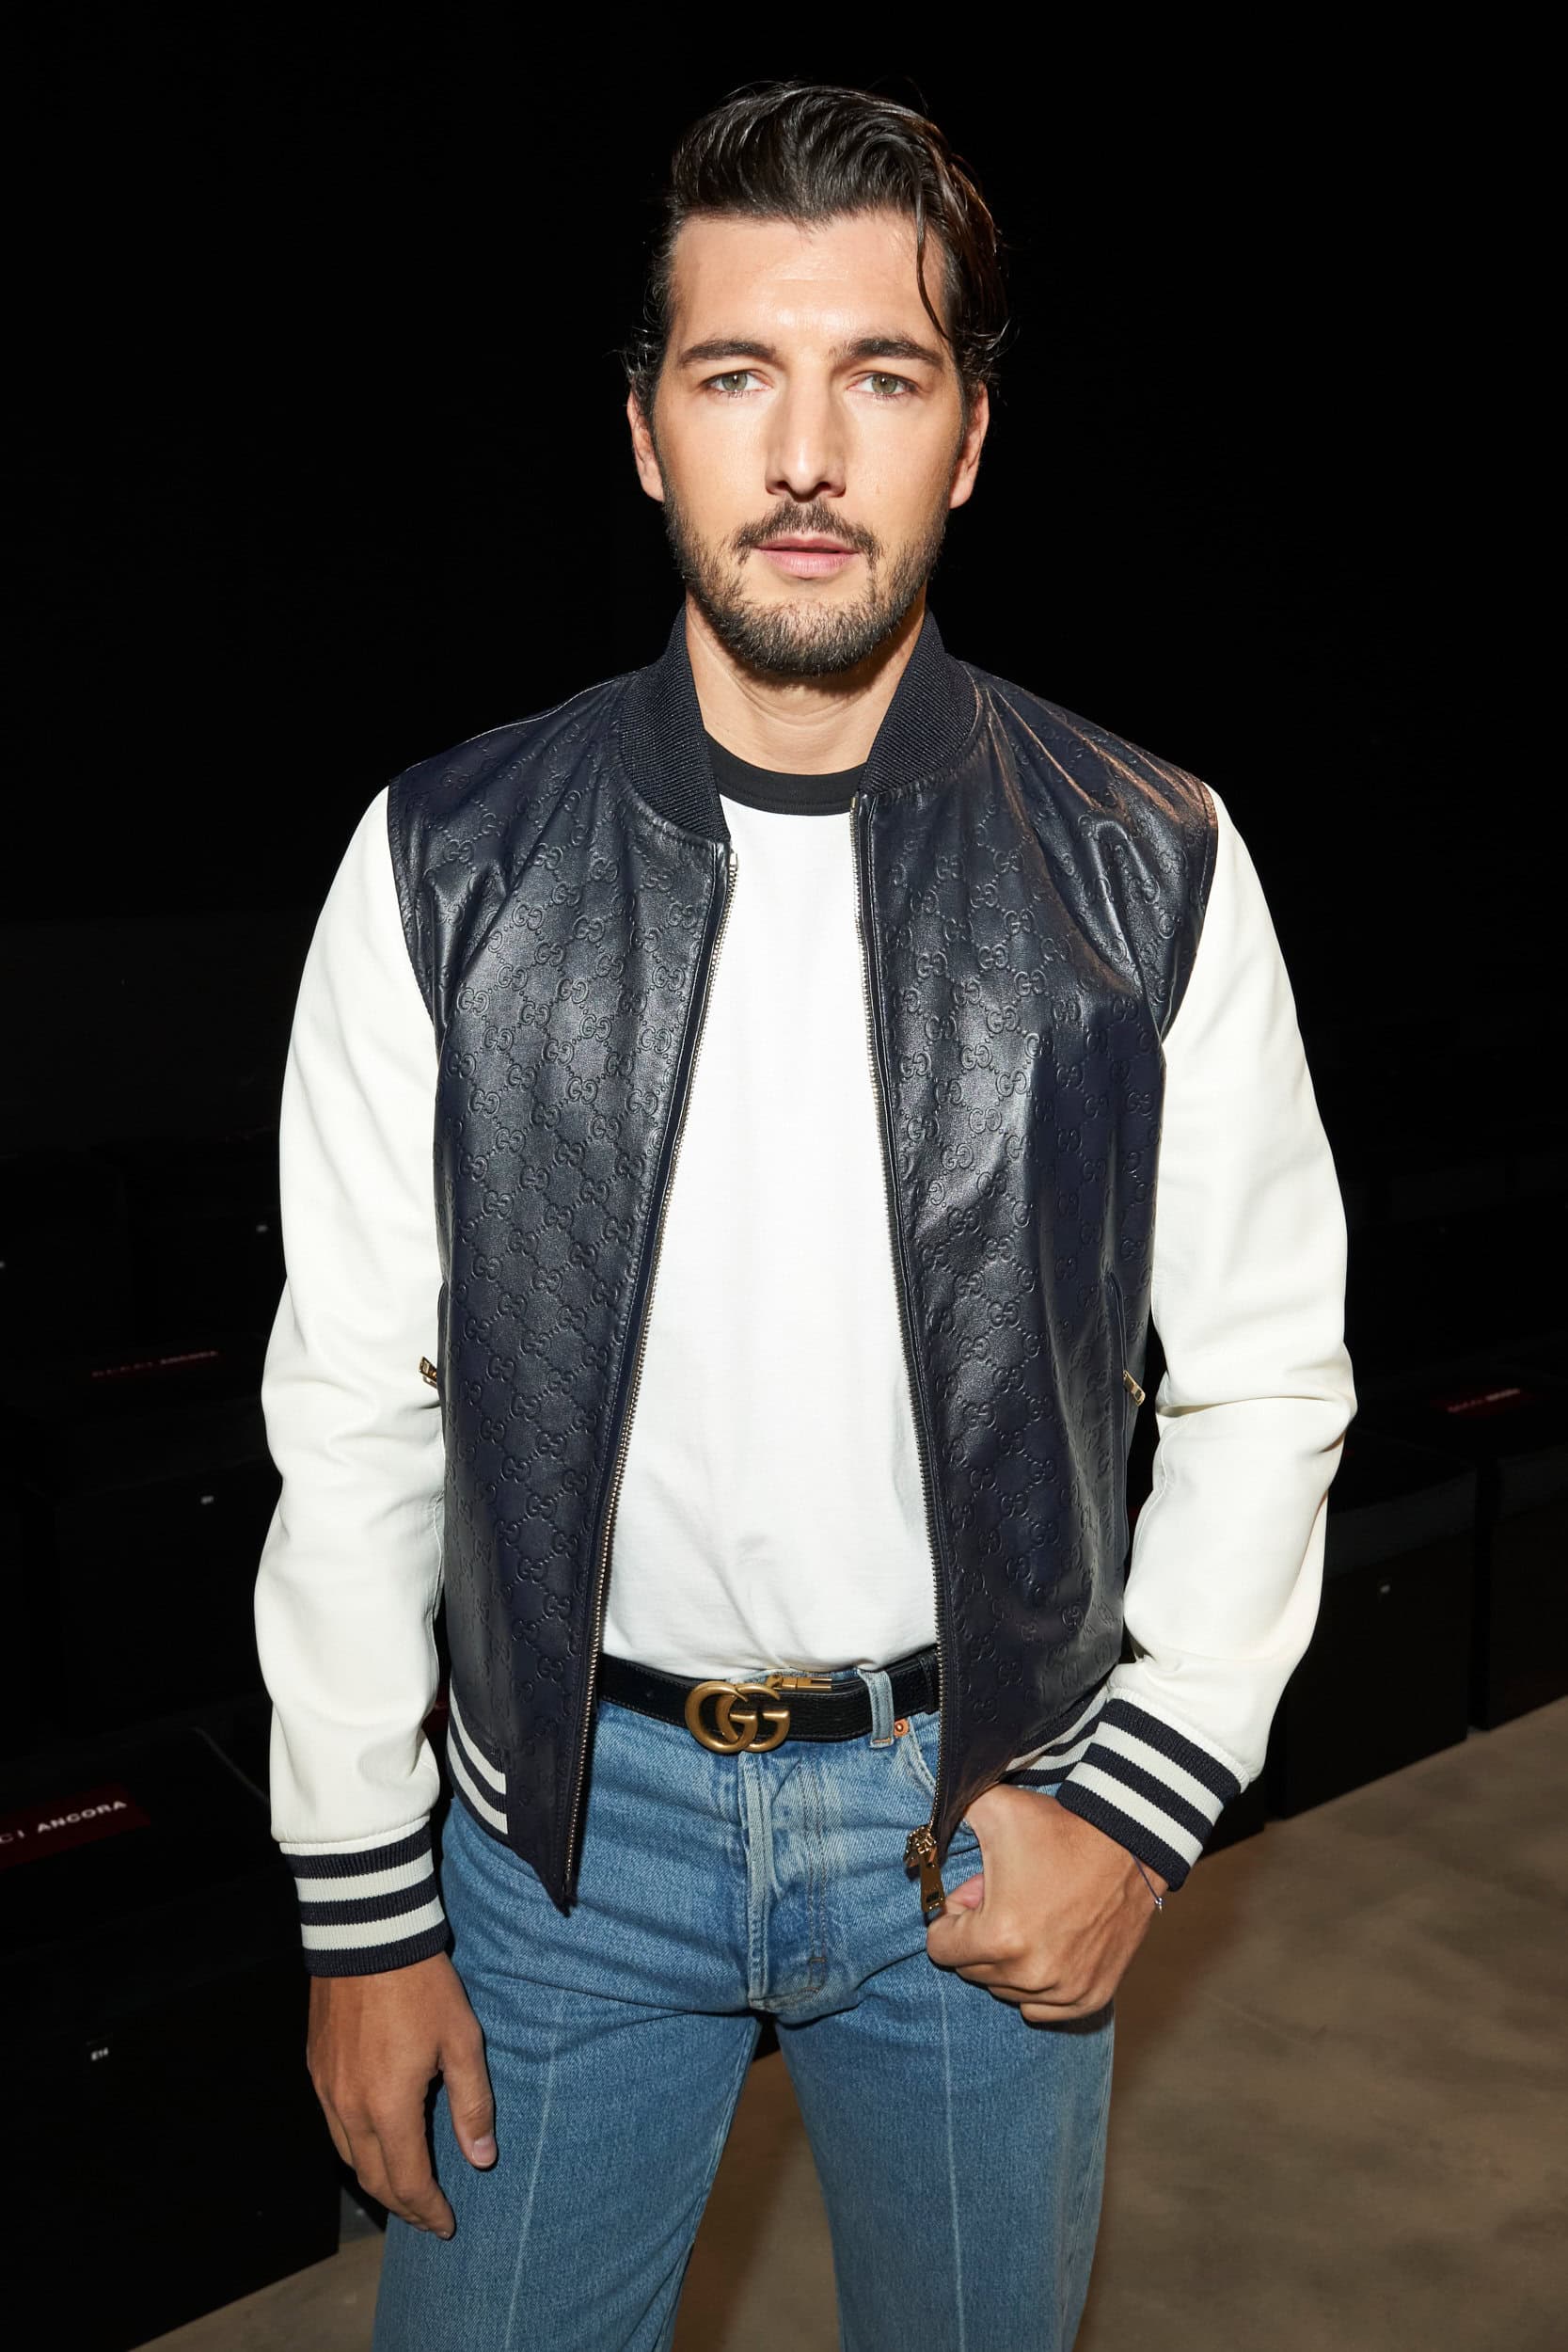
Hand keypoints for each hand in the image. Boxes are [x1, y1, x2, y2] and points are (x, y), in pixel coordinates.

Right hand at [307, 1951, 496, 2235]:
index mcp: (388, 2107)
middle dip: (403, 2205)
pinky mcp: (316, 2068)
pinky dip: (357, 2146)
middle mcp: (349, 2108)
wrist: (367, 1934)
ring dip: (377, 2178)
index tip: (446, 2225)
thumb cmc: (421, 1986)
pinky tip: (376, 2140)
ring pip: (348, 2155)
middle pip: (372, 2178)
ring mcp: (326, 2089)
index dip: (428, 2211)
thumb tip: (482, 2157)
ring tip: (404, 2187)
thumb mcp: (462, 2040)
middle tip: (427, 2216)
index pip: (408, 2181)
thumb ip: (472, 2104)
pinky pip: (334, 2124)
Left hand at [924, 1785, 1166, 2022]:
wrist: (1130, 1842)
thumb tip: (923, 1840)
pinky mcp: (1091, 1996)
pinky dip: (1036, 1986)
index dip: (950, 1918)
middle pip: (971, 1970)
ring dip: (1007, 1960)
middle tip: (1002, 1899)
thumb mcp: (993, 1809)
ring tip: (1028, 1916)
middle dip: (978, 1936)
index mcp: (999, 1937)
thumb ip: (946, 1817)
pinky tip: (1046, 1948)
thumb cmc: (1059, 1829)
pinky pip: (1040, 2009)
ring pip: (1005, 1990)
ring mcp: (1064, 1990)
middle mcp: (1031, 1974)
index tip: (971, 1897)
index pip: (940, 1949)